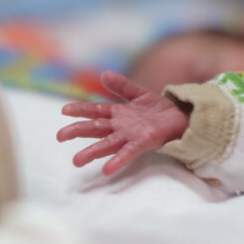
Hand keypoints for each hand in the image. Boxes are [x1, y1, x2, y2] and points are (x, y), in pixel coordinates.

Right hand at [56, 71, 189, 175]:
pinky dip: (117, 160)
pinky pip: (128, 152)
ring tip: (76, 160)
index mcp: (118, 114)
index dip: (80, 110)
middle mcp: (121, 127)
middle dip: (77, 132)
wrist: (184, 118)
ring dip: (92, 152)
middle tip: (60, 136)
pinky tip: (106, 170)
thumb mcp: (140, 94)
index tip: (64, 111)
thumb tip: (104, 74)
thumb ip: (122, 86)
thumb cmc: (161, 110)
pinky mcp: (144, 143)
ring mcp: (131, 136)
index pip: (95, 111)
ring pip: (107, 144)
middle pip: (95, 129)